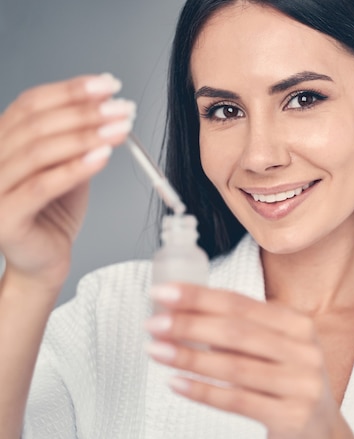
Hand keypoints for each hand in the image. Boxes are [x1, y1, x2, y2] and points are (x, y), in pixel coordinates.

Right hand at [0, 74, 133, 293]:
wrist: (43, 261)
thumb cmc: (54, 214)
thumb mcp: (69, 168)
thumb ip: (78, 142)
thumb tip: (107, 107)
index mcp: (1, 141)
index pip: (31, 103)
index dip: (71, 90)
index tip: (109, 84)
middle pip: (36, 124)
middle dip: (85, 111)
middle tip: (122, 107)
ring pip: (39, 152)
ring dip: (86, 136)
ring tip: (121, 129)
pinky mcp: (4, 216)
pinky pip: (42, 186)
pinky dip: (75, 168)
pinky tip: (103, 155)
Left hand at [146, 284, 353, 438]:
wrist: (322, 429)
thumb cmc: (289, 381)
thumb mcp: (277, 347)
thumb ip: (242, 330)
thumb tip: (183, 314)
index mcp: (298, 325)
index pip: (241, 304)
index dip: (199, 297)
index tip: (164, 293)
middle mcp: (304, 351)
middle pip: (236, 331)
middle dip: (189, 325)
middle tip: (154, 323)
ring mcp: (300, 384)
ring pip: (234, 367)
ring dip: (188, 357)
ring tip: (156, 350)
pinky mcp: (292, 416)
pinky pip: (238, 401)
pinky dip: (203, 392)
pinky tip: (177, 383)